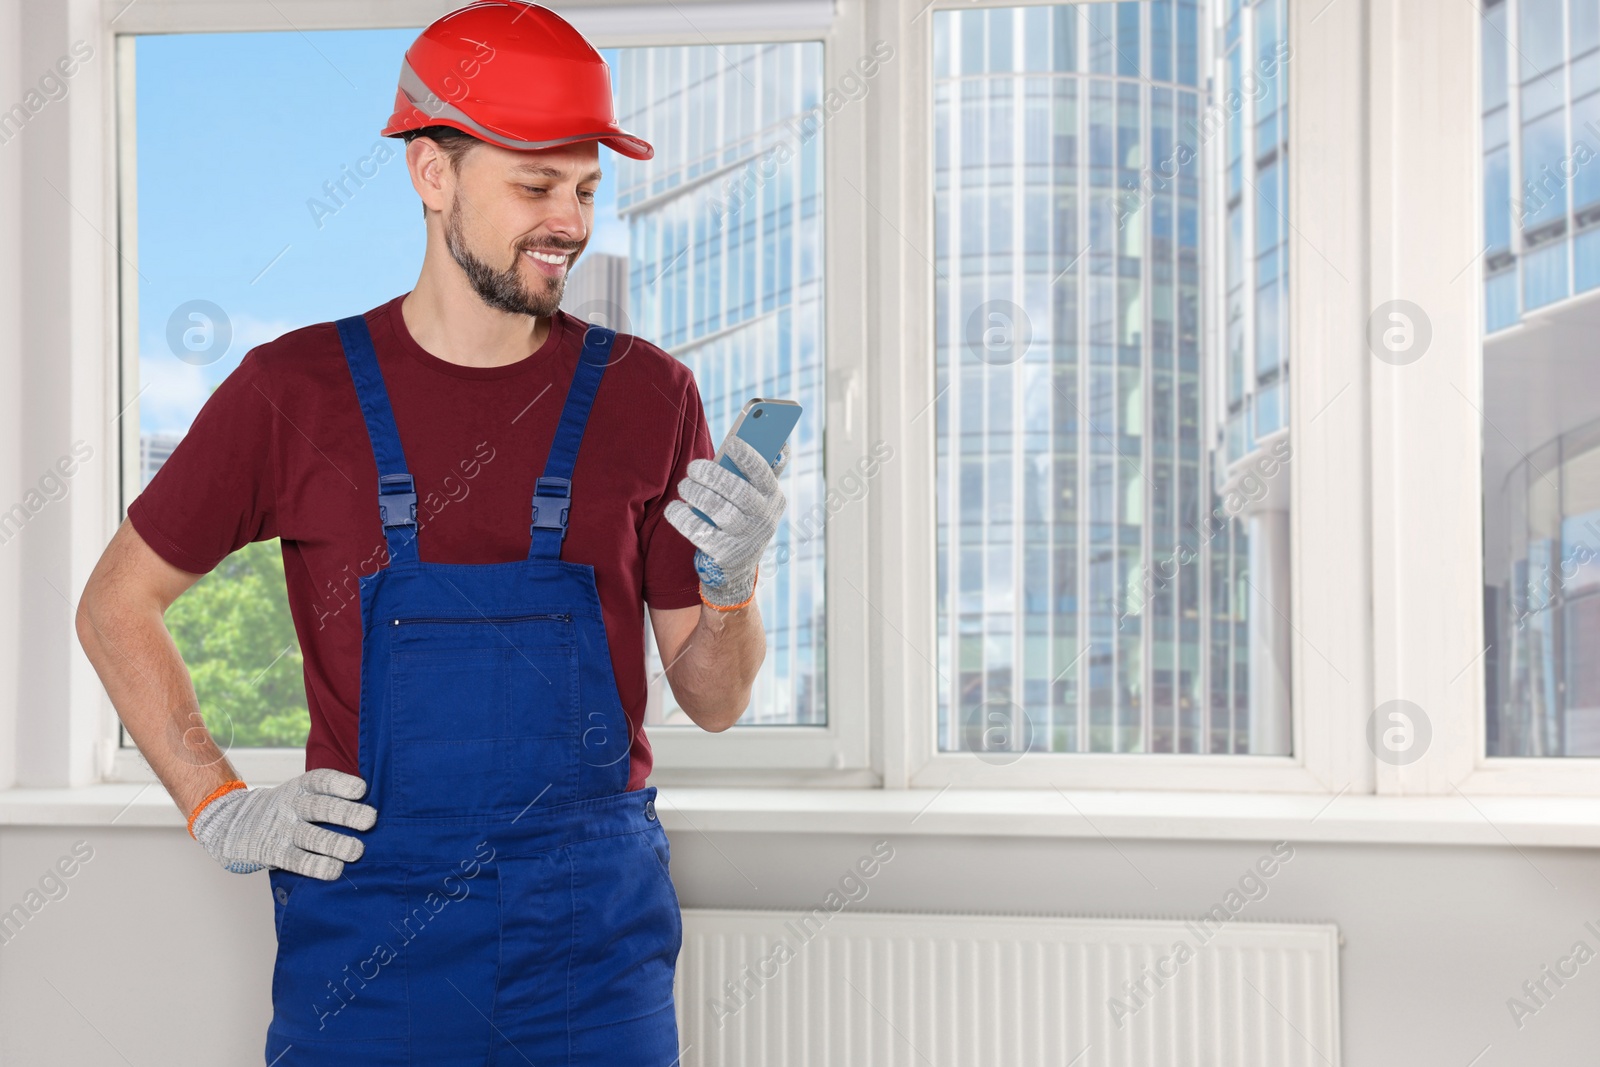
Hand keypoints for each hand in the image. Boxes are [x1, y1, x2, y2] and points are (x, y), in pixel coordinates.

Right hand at [190, 768, 376, 879]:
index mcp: (301, 788)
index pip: (321, 780)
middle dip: (347, 813)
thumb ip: (330, 797)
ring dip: (336, 844)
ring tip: (357, 851)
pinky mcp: (274, 853)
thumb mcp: (301, 794)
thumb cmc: (287, 809)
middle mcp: (292, 806)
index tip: (361, 790)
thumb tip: (373, 806)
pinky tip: (334, 870)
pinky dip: (316, 866)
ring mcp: (282, 830)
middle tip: (370, 820)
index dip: (341, 783)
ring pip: (312, 837)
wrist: (234, 825)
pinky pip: (297, 861)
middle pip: (321, 807)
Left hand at [664, 435, 789, 607]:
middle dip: (712, 475)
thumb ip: (755, 470)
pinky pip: (700, 533)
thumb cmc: (742, 516)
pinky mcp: (725, 555)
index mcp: (773, 497)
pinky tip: (674, 509)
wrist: (738, 565)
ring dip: (697, 494)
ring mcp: (745, 539)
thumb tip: (752, 437)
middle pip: (738, 492)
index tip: (731, 443)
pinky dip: (683, 518)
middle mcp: (764, 519)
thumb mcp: (756, 496)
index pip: (764, 475)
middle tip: (693, 467)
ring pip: (720, 511)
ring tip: (684, 486)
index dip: (749, 458)